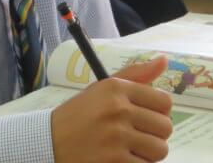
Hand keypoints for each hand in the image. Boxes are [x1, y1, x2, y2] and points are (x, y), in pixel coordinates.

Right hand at [50, 56, 173, 162]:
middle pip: (165, 127)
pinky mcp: (113, 162)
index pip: (164, 101)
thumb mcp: (102, 89)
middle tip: (137, 137)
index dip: (160, 113)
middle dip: (155, 135)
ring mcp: (116, 138)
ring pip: (159, 150)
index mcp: (117, 88)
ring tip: (131, 150)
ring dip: (148, 154)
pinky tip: (122, 160)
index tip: (147, 119)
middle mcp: (118, 110)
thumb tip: (164, 60)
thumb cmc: (78, 116)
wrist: (46, 144)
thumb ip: (135, 75)